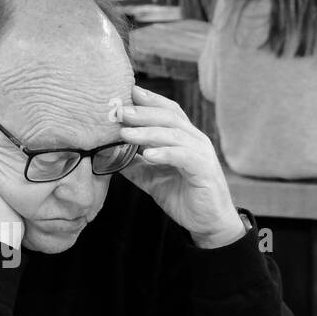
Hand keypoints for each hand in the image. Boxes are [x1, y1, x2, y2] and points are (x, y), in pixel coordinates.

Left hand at [117, 85, 244, 248]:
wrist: (209, 222)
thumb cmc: (183, 195)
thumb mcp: (151, 178)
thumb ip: (133, 164)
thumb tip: (107, 154)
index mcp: (184, 137)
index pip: (167, 110)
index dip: (148, 100)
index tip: (125, 93)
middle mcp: (195, 140)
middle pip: (168, 117)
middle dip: (142, 113)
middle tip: (119, 111)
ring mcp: (201, 153)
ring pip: (174, 135)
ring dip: (148, 132)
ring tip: (125, 133)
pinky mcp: (204, 170)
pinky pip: (183, 157)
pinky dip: (165, 153)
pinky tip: (147, 154)